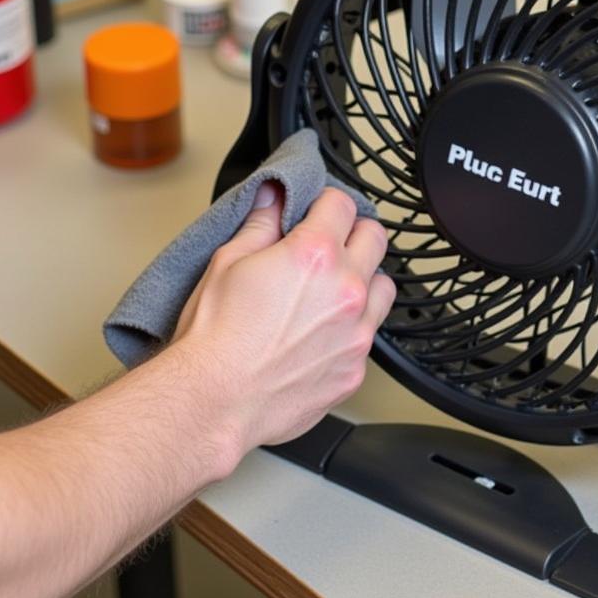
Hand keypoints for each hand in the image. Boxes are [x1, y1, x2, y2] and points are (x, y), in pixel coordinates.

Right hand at [171, 185, 394, 453]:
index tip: (316, 210)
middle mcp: (346, 289)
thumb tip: (274, 197)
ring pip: (384, 286)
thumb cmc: (214, 336)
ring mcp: (357, 331)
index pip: (343, 204)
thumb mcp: (227, 262)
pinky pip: (369, 334)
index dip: (326, 202)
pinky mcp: (356, 368)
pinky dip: (353, 326)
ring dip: (364, 279)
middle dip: (352, 232)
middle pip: (375, 237)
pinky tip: (323, 332)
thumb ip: (261, 224)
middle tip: (329, 242)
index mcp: (315, 255)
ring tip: (332, 289)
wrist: (213, 400)